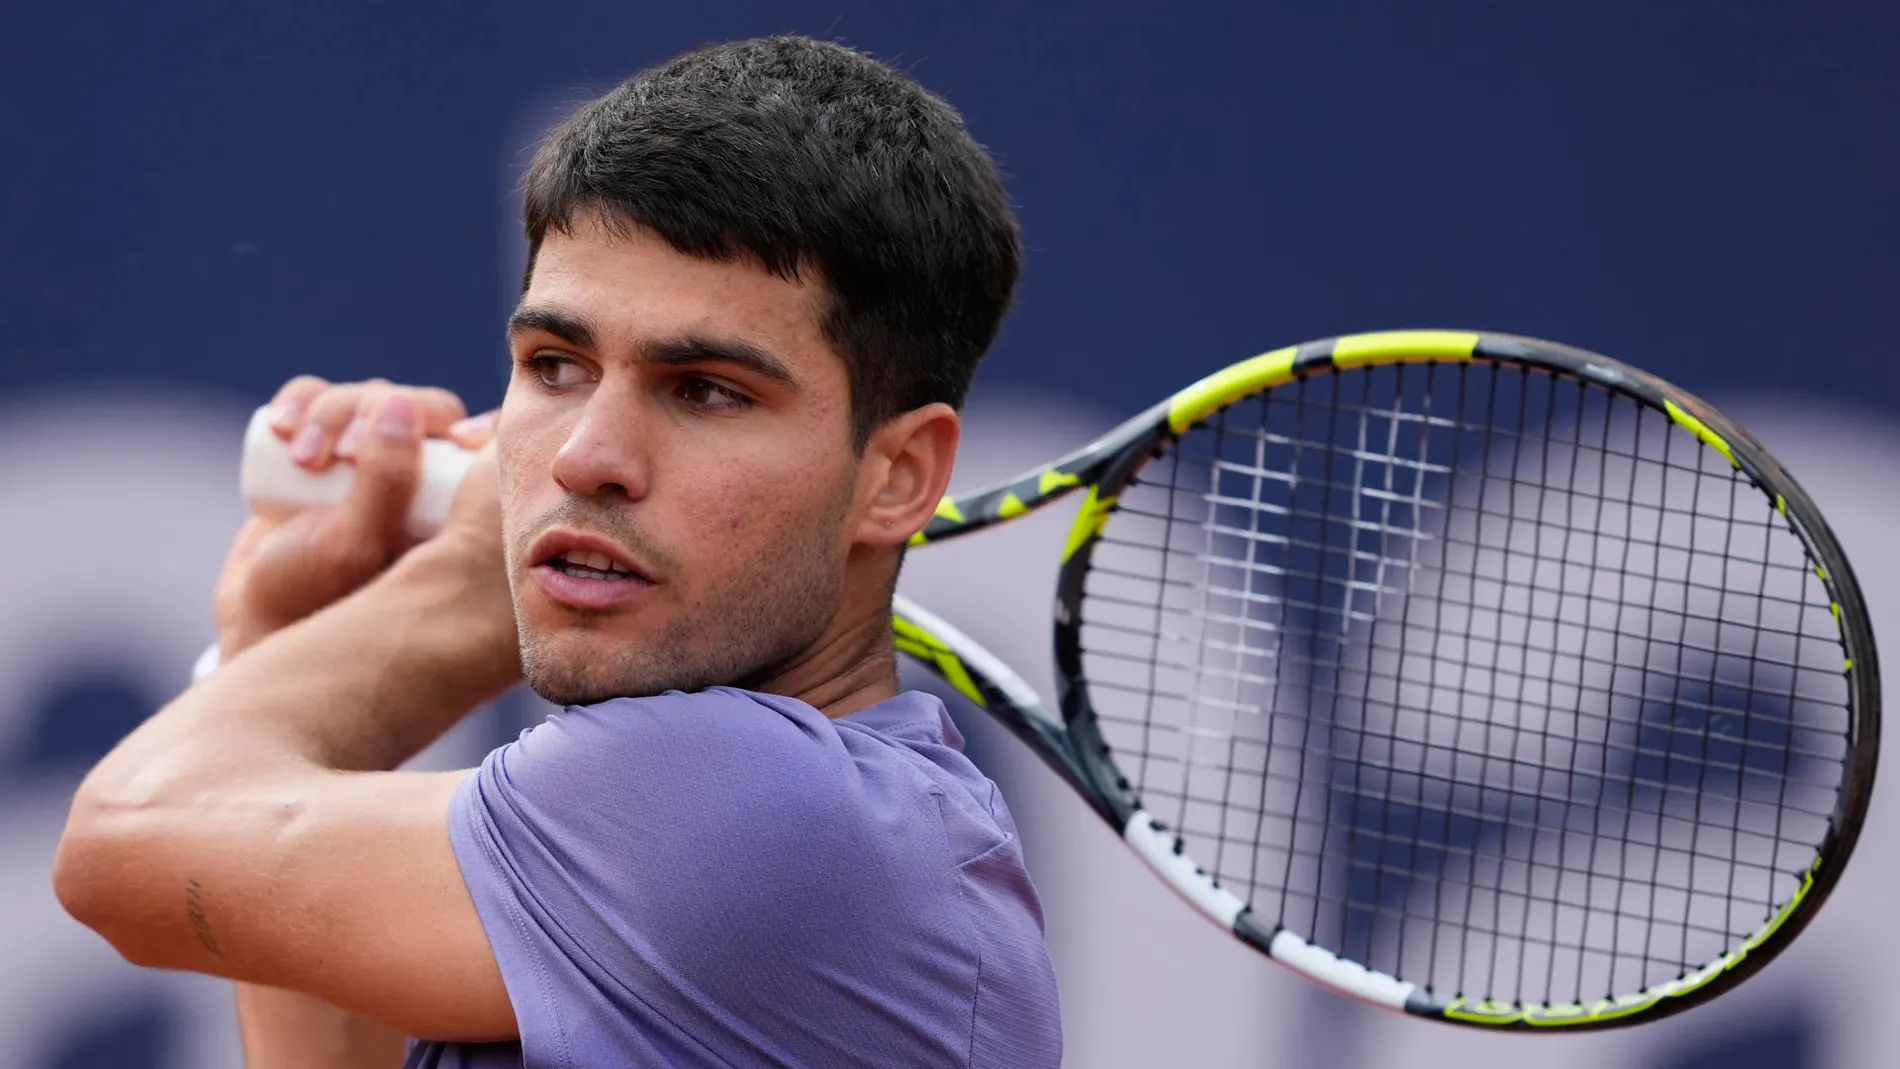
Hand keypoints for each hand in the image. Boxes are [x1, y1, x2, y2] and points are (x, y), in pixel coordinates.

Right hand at [214, 379, 471, 657]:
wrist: (256, 617)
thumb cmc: (316, 593)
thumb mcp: (354, 543)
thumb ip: (385, 482)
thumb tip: (401, 403)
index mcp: (448, 503)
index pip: (475, 440)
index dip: (473, 424)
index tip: (456, 436)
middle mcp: (416, 473)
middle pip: (413, 406)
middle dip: (369, 414)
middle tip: (335, 455)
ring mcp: (367, 454)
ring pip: (364, 397)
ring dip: (329, 411)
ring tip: (301, 459)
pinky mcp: (321, 443)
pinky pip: (316, 395)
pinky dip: (299, 401)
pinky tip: (281, 426)